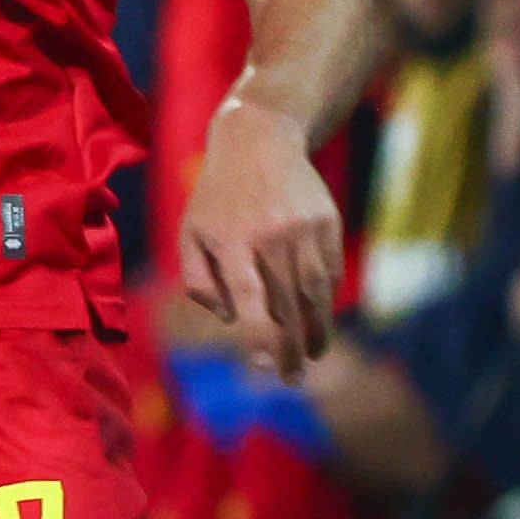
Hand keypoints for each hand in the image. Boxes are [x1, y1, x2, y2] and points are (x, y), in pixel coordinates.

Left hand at [176, 101, 343, 373]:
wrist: (259, 140)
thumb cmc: (217, 198)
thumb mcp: (190, 233)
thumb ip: (198, 282)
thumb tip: (231, 318)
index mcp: (232, 242)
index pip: (250, 298)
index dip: (259, 337)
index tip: (265, 368)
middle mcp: (271, 236)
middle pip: (287, 303)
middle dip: (291, 347)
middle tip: (292, 378)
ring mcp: (303, 228)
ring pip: (315, 291)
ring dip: (317, 329)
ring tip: (314, 355)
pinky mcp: (327, 221)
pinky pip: (330, 270)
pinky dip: (327, 298)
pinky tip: (320, 317)